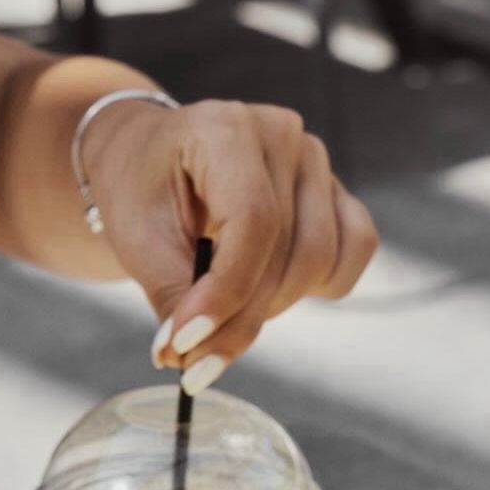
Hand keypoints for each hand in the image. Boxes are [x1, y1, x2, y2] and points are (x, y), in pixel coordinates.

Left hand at [82, 97, 377, 389]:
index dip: (226, 293)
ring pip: (319, 262)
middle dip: (240, 319)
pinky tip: (272, 290)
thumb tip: (190, 357)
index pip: (254, 222)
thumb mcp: (137, 239)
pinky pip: (353, 251)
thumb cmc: (141, 190)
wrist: (149, 161)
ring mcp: (316, 163)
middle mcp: (282, 136)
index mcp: (227, 129)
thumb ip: (170, 294)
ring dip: (272, 308)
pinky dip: (318, 287)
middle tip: (194, 360)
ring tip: (225, 312)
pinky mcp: (335, 193)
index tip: (188, 344)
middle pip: (286, 253)